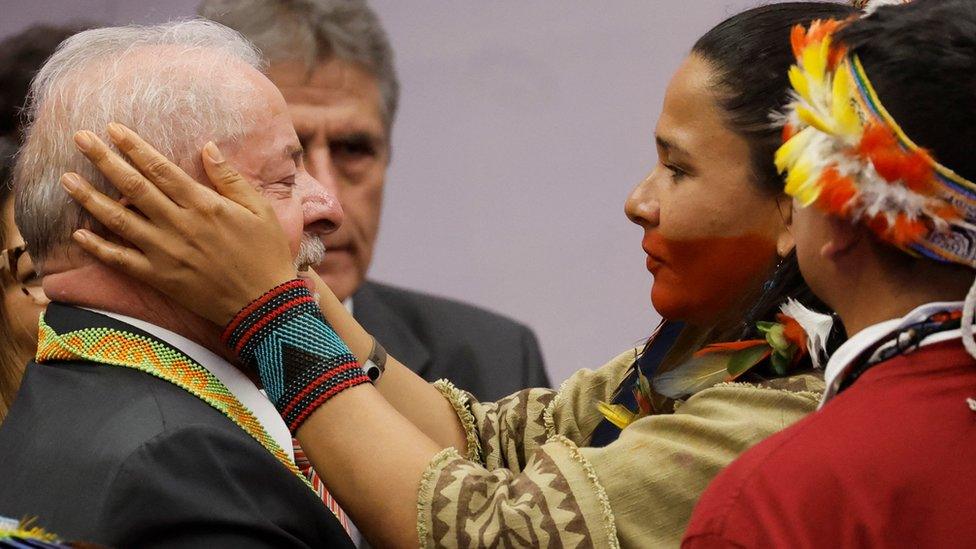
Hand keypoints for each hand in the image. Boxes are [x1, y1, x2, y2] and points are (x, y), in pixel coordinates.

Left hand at [62, 123, 296, 325]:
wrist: (264, 304)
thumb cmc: (266, 253)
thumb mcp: (260, 209)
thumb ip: (230, 178)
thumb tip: (208, 147)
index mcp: (204, 205)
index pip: (161, 169)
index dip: (134, 147)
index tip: (112, 129)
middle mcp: (179, 225)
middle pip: (133, 187)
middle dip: (104, 160)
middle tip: (80, 138)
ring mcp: (166, 252)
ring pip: (119, 220)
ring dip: (90, 198)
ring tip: (66, 179)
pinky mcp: (160, 277)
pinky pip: (121, 260)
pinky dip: (98, 248)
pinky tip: (78, 234)